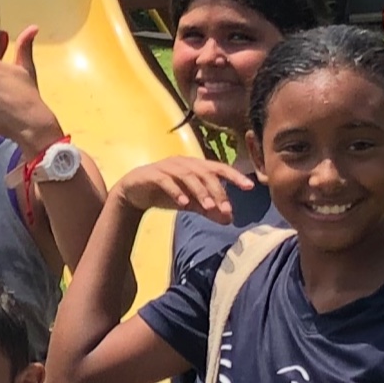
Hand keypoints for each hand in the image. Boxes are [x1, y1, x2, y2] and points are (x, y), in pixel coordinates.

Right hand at [111, 157, 248, 219]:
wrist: (134, 192)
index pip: (219, 169)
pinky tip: (184, 204)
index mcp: (196, 166)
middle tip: (226, 209)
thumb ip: (209, 210)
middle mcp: (184, 163)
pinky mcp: (153, 175)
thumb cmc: (165, 193)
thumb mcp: (190, 203)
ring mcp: (168, 167)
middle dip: (217, 191)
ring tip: (207, 207)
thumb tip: (230, 220)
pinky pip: (167, 182)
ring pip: (188, 176)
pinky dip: (177, 192)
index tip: (249, 187)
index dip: (235, 176)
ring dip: (200, 191)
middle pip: (205, 173)